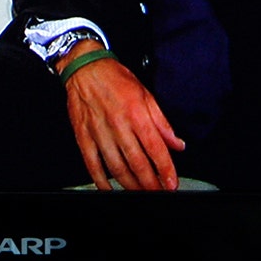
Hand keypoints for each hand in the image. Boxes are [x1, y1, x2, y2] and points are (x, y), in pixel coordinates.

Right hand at [59, 42, 185, 190]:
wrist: (85, 67)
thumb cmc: (115, 79)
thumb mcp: (146, 94)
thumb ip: (162, 122)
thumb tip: (177, 143)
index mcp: (136, 114)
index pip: (156, 148)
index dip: (166, 169)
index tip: (172, 182)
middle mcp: (118, 125)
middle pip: (137, 163)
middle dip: (150, 183)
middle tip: (158, 192)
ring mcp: (99, 132)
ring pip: (116, 167)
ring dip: (130, 185)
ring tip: (140, 192)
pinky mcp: (83, 136)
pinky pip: (92, 164)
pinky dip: (101, 180)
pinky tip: (109, 188)